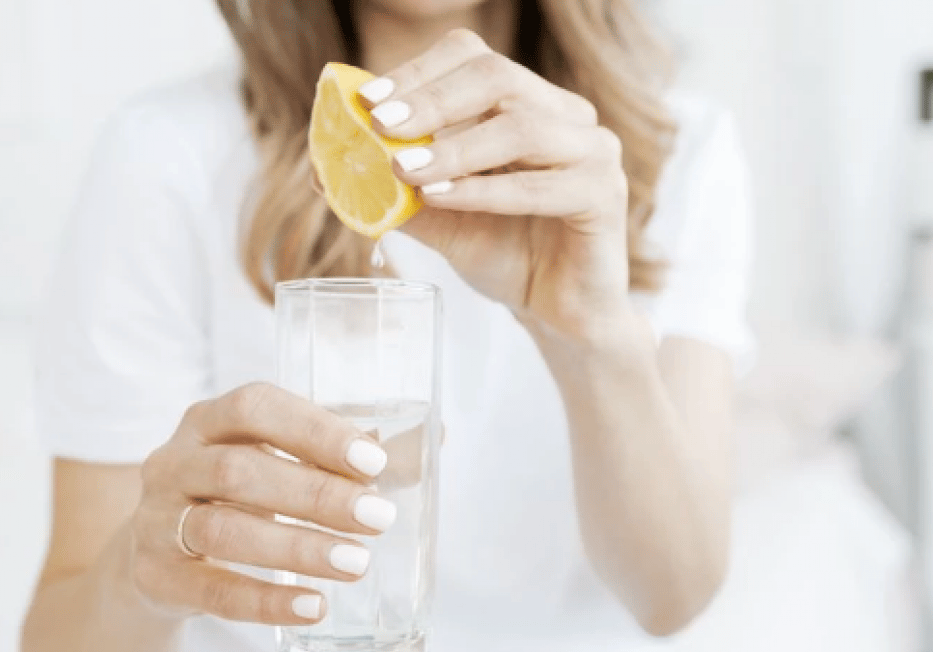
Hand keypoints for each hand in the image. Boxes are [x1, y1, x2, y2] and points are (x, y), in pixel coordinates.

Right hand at [125, 383, 394, 624]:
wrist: (154, 557)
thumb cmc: (238, 496)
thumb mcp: (276, 462)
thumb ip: (344, 452)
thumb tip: (438, 437)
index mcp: (207, 420)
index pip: (253, 407)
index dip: (313, 430)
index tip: (372, 462)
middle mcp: (172, 462)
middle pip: (238, 471)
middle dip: (315, 494)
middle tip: (378, 519)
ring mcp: (155, 520)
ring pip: (221, 529)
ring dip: (296, 547)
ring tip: (356, 564)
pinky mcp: (154, 576)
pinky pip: (209, 590)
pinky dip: (265, 600)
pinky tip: (314, 605)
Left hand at [363, 29, 634, 342]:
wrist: (556, 312)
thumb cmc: (505, 254)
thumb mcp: (439, 217)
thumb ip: (395, 188)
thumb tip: (326, 170)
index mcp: (528, 102)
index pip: (472, 58)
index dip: (418, 73)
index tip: (368, 101)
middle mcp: (565, 114)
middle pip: (496, 76)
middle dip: (430, 100)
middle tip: (381, 125)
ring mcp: (593, 150)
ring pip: (521, 126)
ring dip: (454, 148)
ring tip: (405, 171)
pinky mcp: (605, 194)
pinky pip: (541, 185)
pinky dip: (485, 191)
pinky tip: (443, 199)